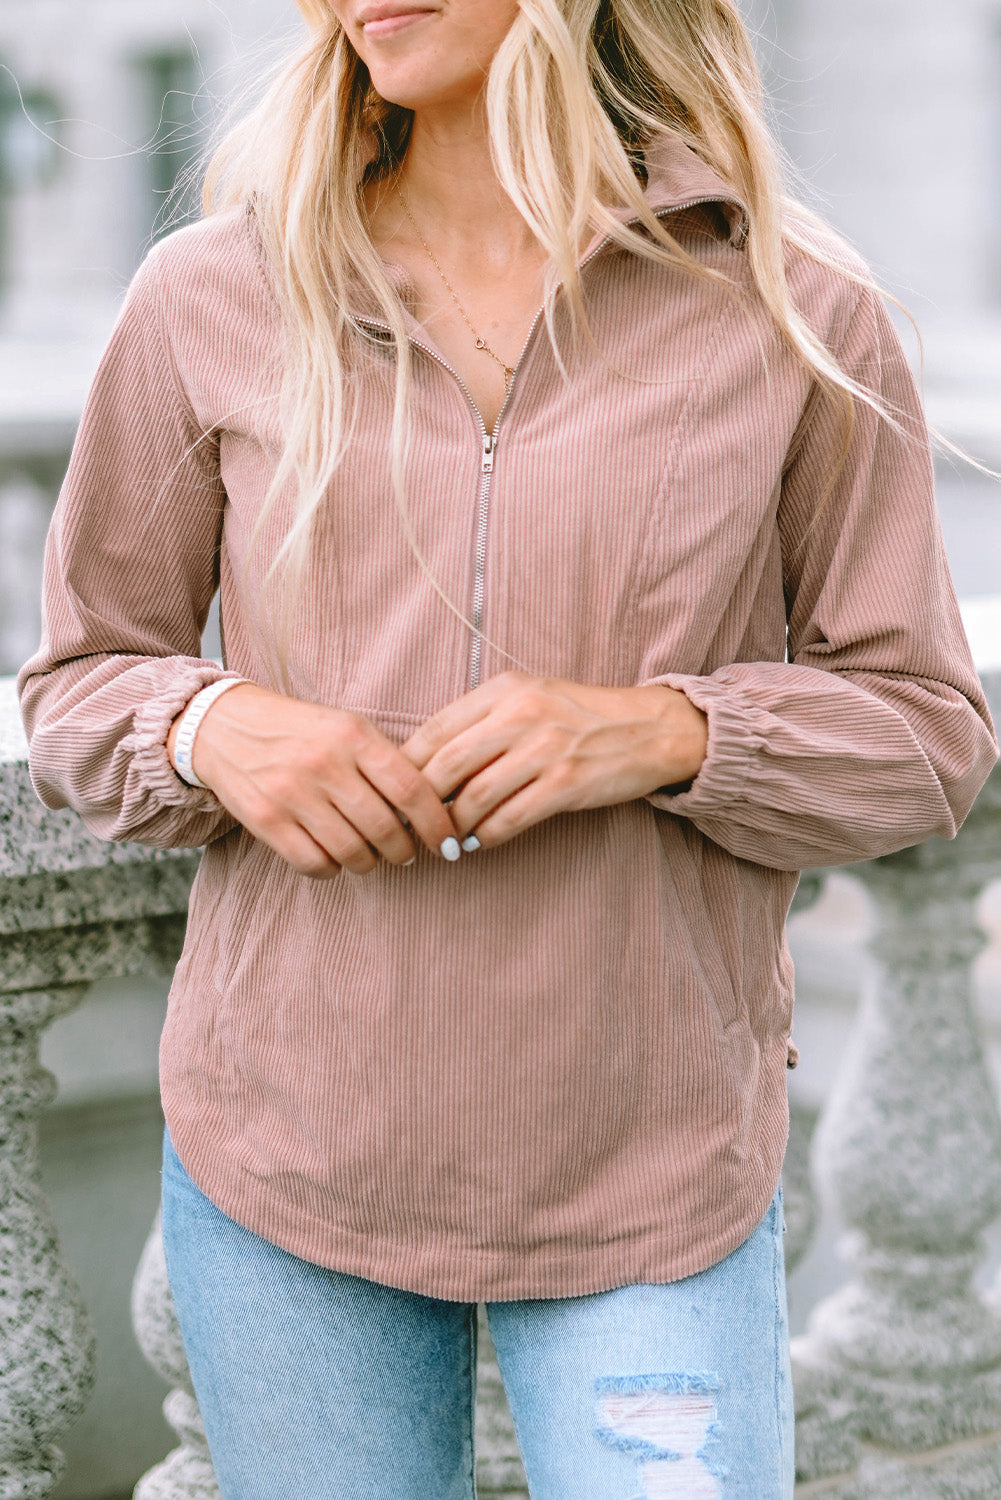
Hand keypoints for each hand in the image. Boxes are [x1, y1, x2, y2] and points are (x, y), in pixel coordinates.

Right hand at [167, 684, 458, 876]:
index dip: (438, 824)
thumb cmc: (300, 731)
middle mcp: (325, 763)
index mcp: (354, 735)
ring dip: (370, 863)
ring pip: (353, 852)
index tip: (449, 843)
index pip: (412, 790)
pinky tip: (333, 856)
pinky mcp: (266, 820)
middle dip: (405, 851)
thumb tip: (432, 812)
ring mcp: (293, 793)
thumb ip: (386, 764)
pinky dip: (332, 869)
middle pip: (386, 829)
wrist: (224, 726)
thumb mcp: (347, 728)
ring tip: (369, 855)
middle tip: (406, 853)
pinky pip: (315, 864)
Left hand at [401, 672, 707, 849]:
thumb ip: (481, 721)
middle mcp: (521, 715)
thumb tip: (426, 764)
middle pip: (445, 766)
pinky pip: (510, 819)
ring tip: (445, 841)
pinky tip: (481, 842)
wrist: (649, 729)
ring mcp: (545, 749)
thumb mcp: (529, 698)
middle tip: (410, 827)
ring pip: (474, 797)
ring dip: (453, 827)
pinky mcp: (566, 784)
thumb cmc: (579, 716)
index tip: (393, 794)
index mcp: (503, 691)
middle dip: (421, 805)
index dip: (405, 768)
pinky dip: (487, 837)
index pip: (434, 731)